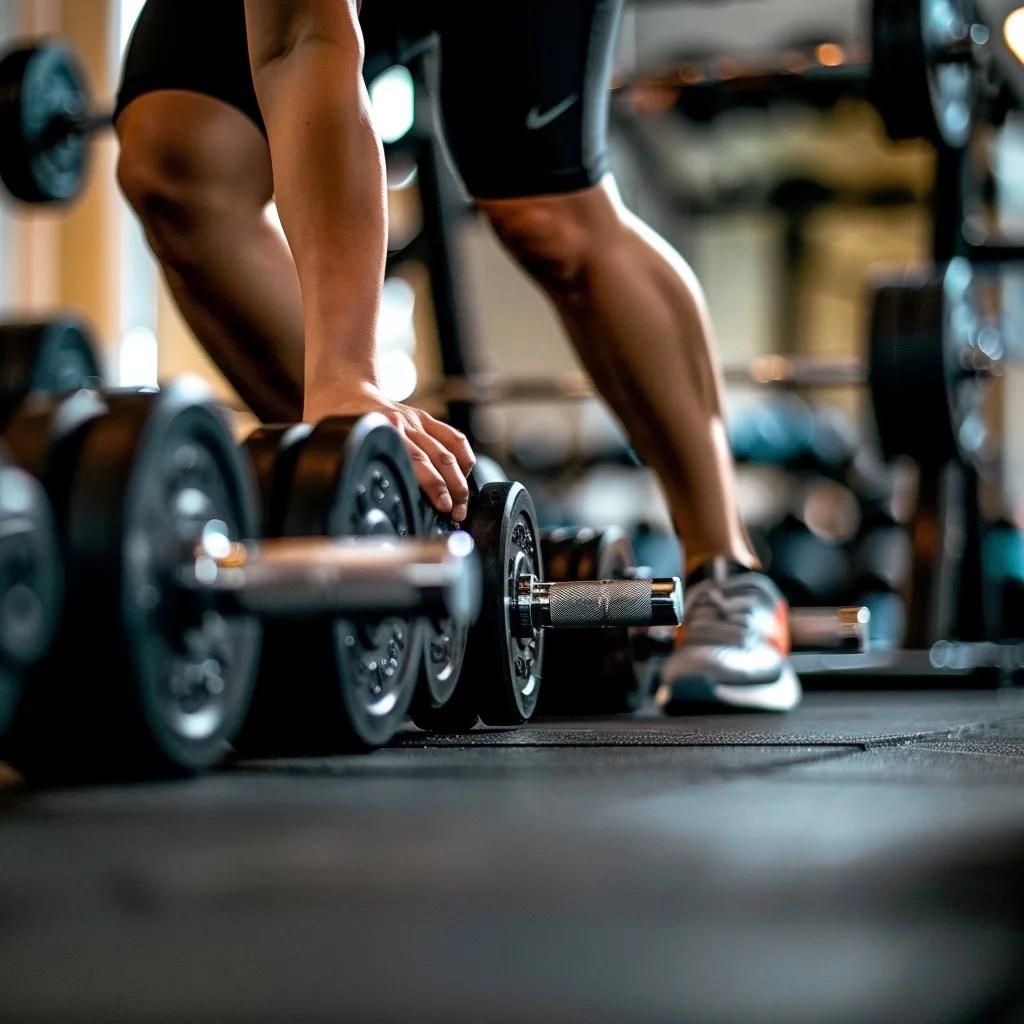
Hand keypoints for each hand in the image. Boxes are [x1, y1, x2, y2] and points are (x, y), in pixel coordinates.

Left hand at [305, 383, 475, 521]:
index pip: (416, 462)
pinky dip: (465, 456)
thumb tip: (345, 498)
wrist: (344, 388)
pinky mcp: (424, 418)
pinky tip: (466, 476)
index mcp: (381, 432)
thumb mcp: (334, 446)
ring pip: (449, 451)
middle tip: (457, 513)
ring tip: (463, 504)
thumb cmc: (336, 422)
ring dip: (461, 480)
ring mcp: (416, 421)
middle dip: (454, 489)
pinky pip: (453, 436)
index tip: (443, 507)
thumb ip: (345, 467)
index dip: (434, 486)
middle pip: (439, 459)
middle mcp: (403, 425)